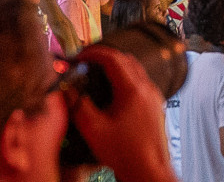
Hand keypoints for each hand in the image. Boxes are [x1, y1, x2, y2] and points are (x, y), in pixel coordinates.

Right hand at [68, 46, 174, 181]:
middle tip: (86, 62)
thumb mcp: (94, 130)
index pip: (113, 58)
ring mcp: (154, 96)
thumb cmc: (125, 153)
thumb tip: (68, 90)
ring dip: (116, 67)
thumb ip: (79, 106)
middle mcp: (147, 88)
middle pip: (126, 60)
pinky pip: (140, 82)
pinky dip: (125, 78)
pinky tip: (112, 92)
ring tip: (96, 74)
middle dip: (105, 57)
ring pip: (135, 70)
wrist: (148, 170)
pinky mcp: (155, 106)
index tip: (79, 55)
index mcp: (133, 90)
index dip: (94, 53)